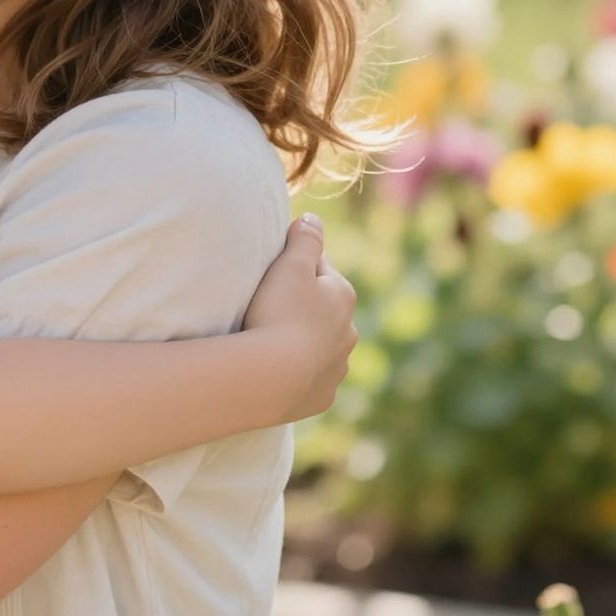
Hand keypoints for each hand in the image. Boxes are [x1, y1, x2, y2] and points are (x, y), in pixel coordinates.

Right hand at [243, 214, 357, 423]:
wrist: (270, 376)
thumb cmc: (278, 313)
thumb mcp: (289, 265)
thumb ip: (305, 238)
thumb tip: (314, 218)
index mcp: (343, 296)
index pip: (319, 270)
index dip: (293, 269)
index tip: (271, 274)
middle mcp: (348, 333)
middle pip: (322, 311)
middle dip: (302, 308)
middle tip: (267, 309)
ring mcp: (337, 368)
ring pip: (319, 347)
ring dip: (301, 342)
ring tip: (269, 342)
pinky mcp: (322, 397)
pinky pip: (310, 379)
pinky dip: (296, 374)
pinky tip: (275, 371)